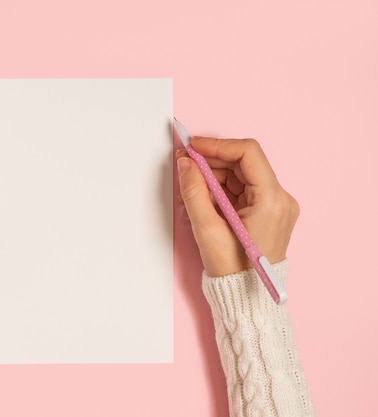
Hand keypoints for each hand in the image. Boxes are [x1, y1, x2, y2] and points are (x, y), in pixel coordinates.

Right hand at [176, 137, 298, 276]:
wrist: (246, 296)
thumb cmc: (232, 270)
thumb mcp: (206, 229)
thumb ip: (194, 191)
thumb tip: (186, 164)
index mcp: (272, 201)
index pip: (247, 153)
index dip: (217, 145)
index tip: (193, 147)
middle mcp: (280, 199)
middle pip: (243, 163)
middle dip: (212, 163)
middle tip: (185, 166)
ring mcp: (275, 206)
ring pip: (240, 176)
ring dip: (213, 178)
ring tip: (190, 191)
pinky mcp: (267, 213)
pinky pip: (241, 190)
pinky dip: (220, 190)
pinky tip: (202, 200)